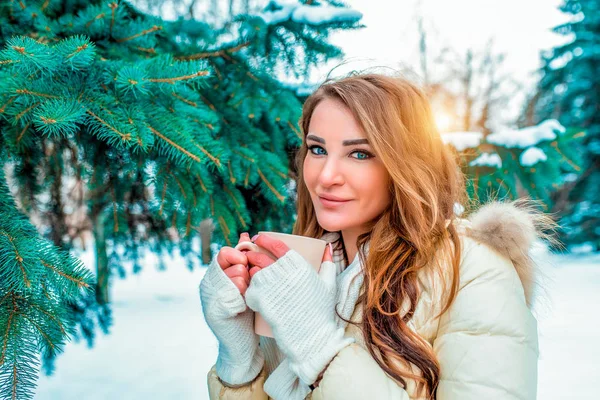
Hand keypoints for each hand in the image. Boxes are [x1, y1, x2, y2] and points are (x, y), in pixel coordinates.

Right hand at [198, 232, 263, 385]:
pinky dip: (241, 300)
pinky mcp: (214, 312)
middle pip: (230, 262)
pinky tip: (242, 308)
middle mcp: (208, 284)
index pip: (224, 252)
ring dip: (245, 286)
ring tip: (245, 297)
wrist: (240, 344)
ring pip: (234, 277)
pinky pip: (232, 296)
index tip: (246, 266)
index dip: (239, 256)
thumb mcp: (245, 282)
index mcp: (215, 275)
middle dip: (244, 272)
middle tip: (246, 287)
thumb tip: (246, 235)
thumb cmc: (245, 311)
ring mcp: (208, 298)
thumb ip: (242, 261)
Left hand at [244, 235, 353, 385]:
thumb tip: (327, 247)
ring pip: (252, 272)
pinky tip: (254, 292)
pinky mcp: (260, 299)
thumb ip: (328, 263)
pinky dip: (250, 289)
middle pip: (259, 256)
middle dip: (253, 254)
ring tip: (252, 275)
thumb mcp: (329, 284)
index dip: (265, 239)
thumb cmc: (321, 310)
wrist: (311, 336)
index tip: (259, 238)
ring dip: (250, 271)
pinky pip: (249, 288)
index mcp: (298, 264)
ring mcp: (269, 285)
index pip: (277, 245)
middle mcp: (282, 272)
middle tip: (251, 256)